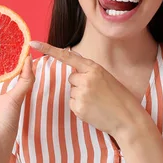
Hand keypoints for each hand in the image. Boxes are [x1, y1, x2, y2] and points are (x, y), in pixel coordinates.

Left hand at [29, 41, 145, 140]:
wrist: (128, 119)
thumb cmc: (119, 98)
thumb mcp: (106, 77)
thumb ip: (89, 72)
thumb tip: (74, 73)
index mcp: (94, 68)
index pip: (67, 56)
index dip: (48, 49)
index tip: (33, 43)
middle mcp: (86, 78)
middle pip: (71, 78)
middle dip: (80, 84)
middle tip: (97, 93)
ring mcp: (82, 93)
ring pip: (72, 91)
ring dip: (81, 96)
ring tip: (98, 102)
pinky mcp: (79, 107)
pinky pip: (72, 103)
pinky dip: (81, 107)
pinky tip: (94, 110)